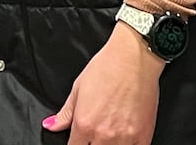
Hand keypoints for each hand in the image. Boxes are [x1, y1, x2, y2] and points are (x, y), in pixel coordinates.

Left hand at [43, 22, 163, 143]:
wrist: (134, 58)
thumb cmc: (107, 68)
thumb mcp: (78, 88)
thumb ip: (65, 113)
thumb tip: (51, 125)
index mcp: (84, 123)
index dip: (76, 143)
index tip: (79, 139)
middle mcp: (103, 135)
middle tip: (94, 134)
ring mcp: (125, 138)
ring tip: (110, 134)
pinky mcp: (143, 137)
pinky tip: (125, 137)